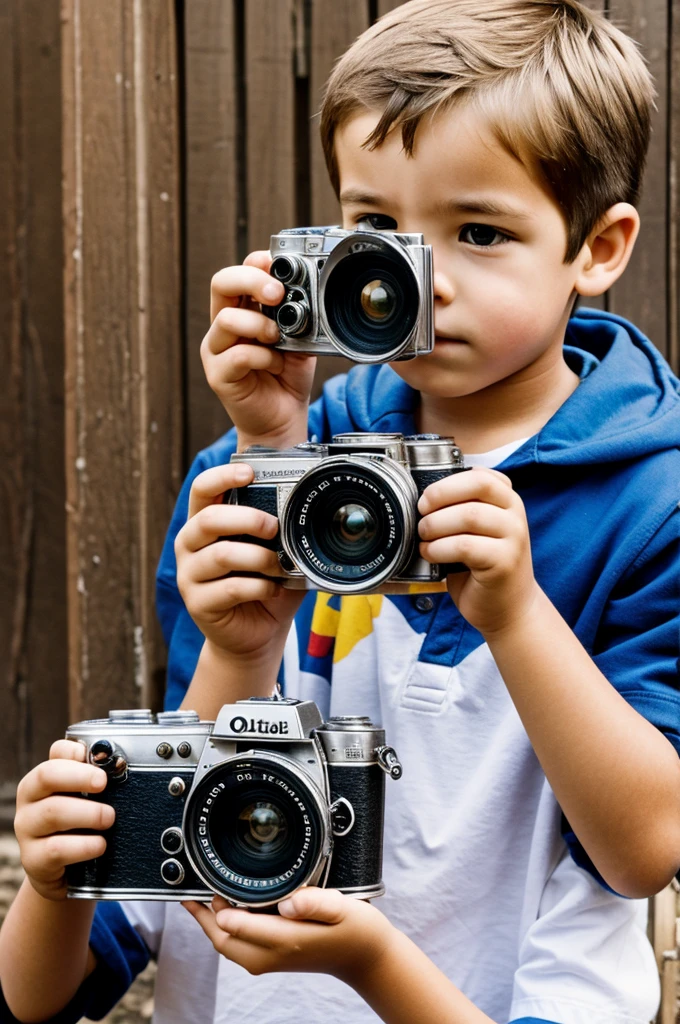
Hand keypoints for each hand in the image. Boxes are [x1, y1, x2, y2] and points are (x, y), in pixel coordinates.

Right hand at [14, 740, 112, 900]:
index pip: (56, 753)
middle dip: (80, 776)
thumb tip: (119, 765)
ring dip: (88, 813)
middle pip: (47, 776)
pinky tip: (100, 845)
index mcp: (44, 779)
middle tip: (103, 783)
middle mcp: (30, 800)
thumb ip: (95, 783)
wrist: (65, 873)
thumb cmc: (79, 827)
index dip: (75, 752)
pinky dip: (84, 845)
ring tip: (109, 818)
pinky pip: (57, 849)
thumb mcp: (85, 802)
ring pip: (53, 812)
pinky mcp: (33, 859)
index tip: (98, 758)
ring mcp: (28, 830)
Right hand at [174, 461, 303, 658]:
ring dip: (259, 558)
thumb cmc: (264, 585)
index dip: (222, 476)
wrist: (256, 634)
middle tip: (275, 527)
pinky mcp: (197, 603)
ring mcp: (189, 575)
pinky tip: (273, 589)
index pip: (202, 489)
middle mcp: (190, 545)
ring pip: (222, 555)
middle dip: (248, 519)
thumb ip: (282, 530)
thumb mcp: (275, 552)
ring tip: (279, 566)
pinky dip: (260, 586)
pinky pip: (230, 588)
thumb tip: (309, 508)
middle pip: (209, 519)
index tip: (250, 473)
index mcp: (204, 523)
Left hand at [183, 888, 395, 983]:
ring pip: (228, 945)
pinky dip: (226, 928)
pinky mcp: (274, 957)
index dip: (214, 906)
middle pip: (223, 940)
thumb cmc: (356, 930)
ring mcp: (271, 959)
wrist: (367, 958)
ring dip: (212, 924)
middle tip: (189, 890)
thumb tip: (288, 901)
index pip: (235, 926)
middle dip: (203, 918)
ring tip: (199, 897)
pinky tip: (226, 909)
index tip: (202, 883)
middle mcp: (272, 954)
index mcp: (285, 939)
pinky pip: (239, 945)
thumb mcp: (342, 908)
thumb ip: (315, 902)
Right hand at [203, 251, 315, 447]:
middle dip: (251, 281)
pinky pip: (238, 354)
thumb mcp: (301, 340)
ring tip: (279, 342)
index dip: (256, 263)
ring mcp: (216, 350)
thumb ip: (299, 317)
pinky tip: (276, 366)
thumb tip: (307, 293)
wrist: (283, 420)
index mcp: (242, 311)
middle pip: (220, 283)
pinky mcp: (217, 374)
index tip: (279, 266)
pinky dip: (263, 358)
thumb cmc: (287, 378)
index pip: (238, 273)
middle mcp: (223, 326)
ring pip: (227, 319)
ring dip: (260, 326)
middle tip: (277, 294)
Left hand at [418, 466, 539, 637]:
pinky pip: (465, 545)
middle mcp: (515, 514)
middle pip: (477, 486)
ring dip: (436, 525)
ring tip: (424, 537)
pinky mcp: (505, 562)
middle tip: (421, 513)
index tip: (427, 499)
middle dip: (440, 495)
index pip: (480, 475)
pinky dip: (440, 548)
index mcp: (507, 500)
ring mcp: (514, 537)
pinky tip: (431, 554)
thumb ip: (461, 510)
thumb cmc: (483, 569)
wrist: (509, 610)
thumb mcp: (476, 532)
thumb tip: (421, 500)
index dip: (447, 482)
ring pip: (469, 515)